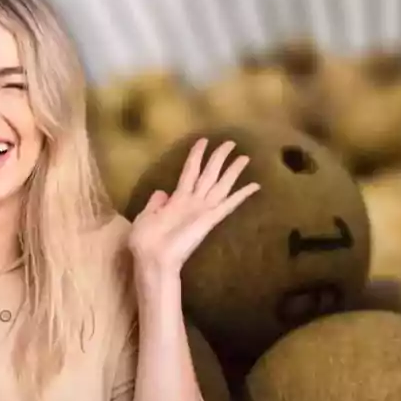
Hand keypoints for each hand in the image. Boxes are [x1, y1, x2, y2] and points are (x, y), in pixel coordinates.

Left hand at [128, 138, 259, 275]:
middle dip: (219, 157)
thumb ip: (154, 203)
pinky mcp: (210, 220)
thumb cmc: (145, 241)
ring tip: (245, 157)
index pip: (189, 171)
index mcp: (176, 199)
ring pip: (220, 184)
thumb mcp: (145, 216)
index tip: (203, 140)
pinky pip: (228, 204)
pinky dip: (242, 195)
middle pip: (209, 173)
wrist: (153, 260)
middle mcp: (193, 202)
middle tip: (230, 142)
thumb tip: (161, 191)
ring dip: (232, 171)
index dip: (196, 155)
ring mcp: (203, 210)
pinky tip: (255, 186)